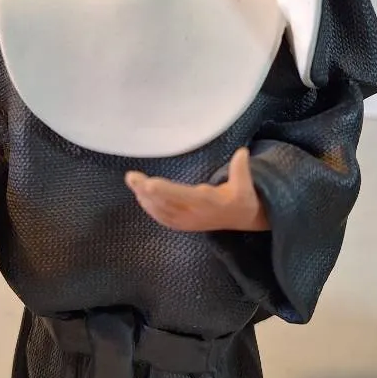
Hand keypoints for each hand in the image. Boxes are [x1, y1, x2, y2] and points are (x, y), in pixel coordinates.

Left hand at [125, 148, 268, 232]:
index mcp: (209, 203)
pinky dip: (150, 208)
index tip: (149, 184)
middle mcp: (195, 214)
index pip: (184, 197)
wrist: (241, 218)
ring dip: (144, 198)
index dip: (165, 191)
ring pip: (161, 212)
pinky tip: (140, 196)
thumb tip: (242, 152)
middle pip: (166, 204)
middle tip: (131, 177)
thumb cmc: (241, 197)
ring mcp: (188, 222)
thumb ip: (241, 168)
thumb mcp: (245, 184)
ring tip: (132, 181)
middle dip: (147, 191)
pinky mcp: (183, 224)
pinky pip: (162, 218)